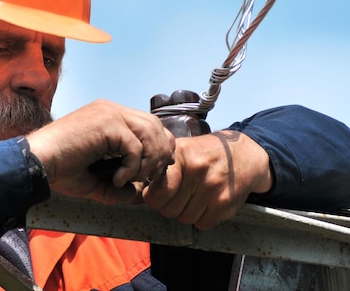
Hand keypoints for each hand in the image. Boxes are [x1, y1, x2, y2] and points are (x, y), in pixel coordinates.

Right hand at [26, 99, 174, 203]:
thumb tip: (136, 195)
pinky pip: (135, 147)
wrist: (37, 163)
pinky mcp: (107, 124)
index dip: (158, 148)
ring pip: (151, 134)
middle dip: (159, 155)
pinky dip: (132, 168)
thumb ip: (117, 186)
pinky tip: (116, 179)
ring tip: (130, 180)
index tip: (151, 172)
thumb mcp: (95, 179)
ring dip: (148, 162)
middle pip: (156, 126)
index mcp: (109, 115)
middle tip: (147, 178)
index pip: (150, 125)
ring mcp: (109, 114)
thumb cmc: (59, 169)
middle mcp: (111, 109)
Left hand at [142, 130, 272, 228]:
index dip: (153, 197)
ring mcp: (213, 188)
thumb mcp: (180, 151)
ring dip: (185, 212)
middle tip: (177, 195)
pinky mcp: (225, 203)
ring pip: (184, 218)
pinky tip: (206, 202)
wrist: (243, 155)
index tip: (157, 194)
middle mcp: (197, 171)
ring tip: (193, 197)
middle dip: (169, 206)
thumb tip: (132, 194)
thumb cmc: (204, 154)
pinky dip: (201, 218)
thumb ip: (158, 170)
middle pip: (169, 209)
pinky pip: (202, 224)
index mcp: (180, 156)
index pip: (158, 191)